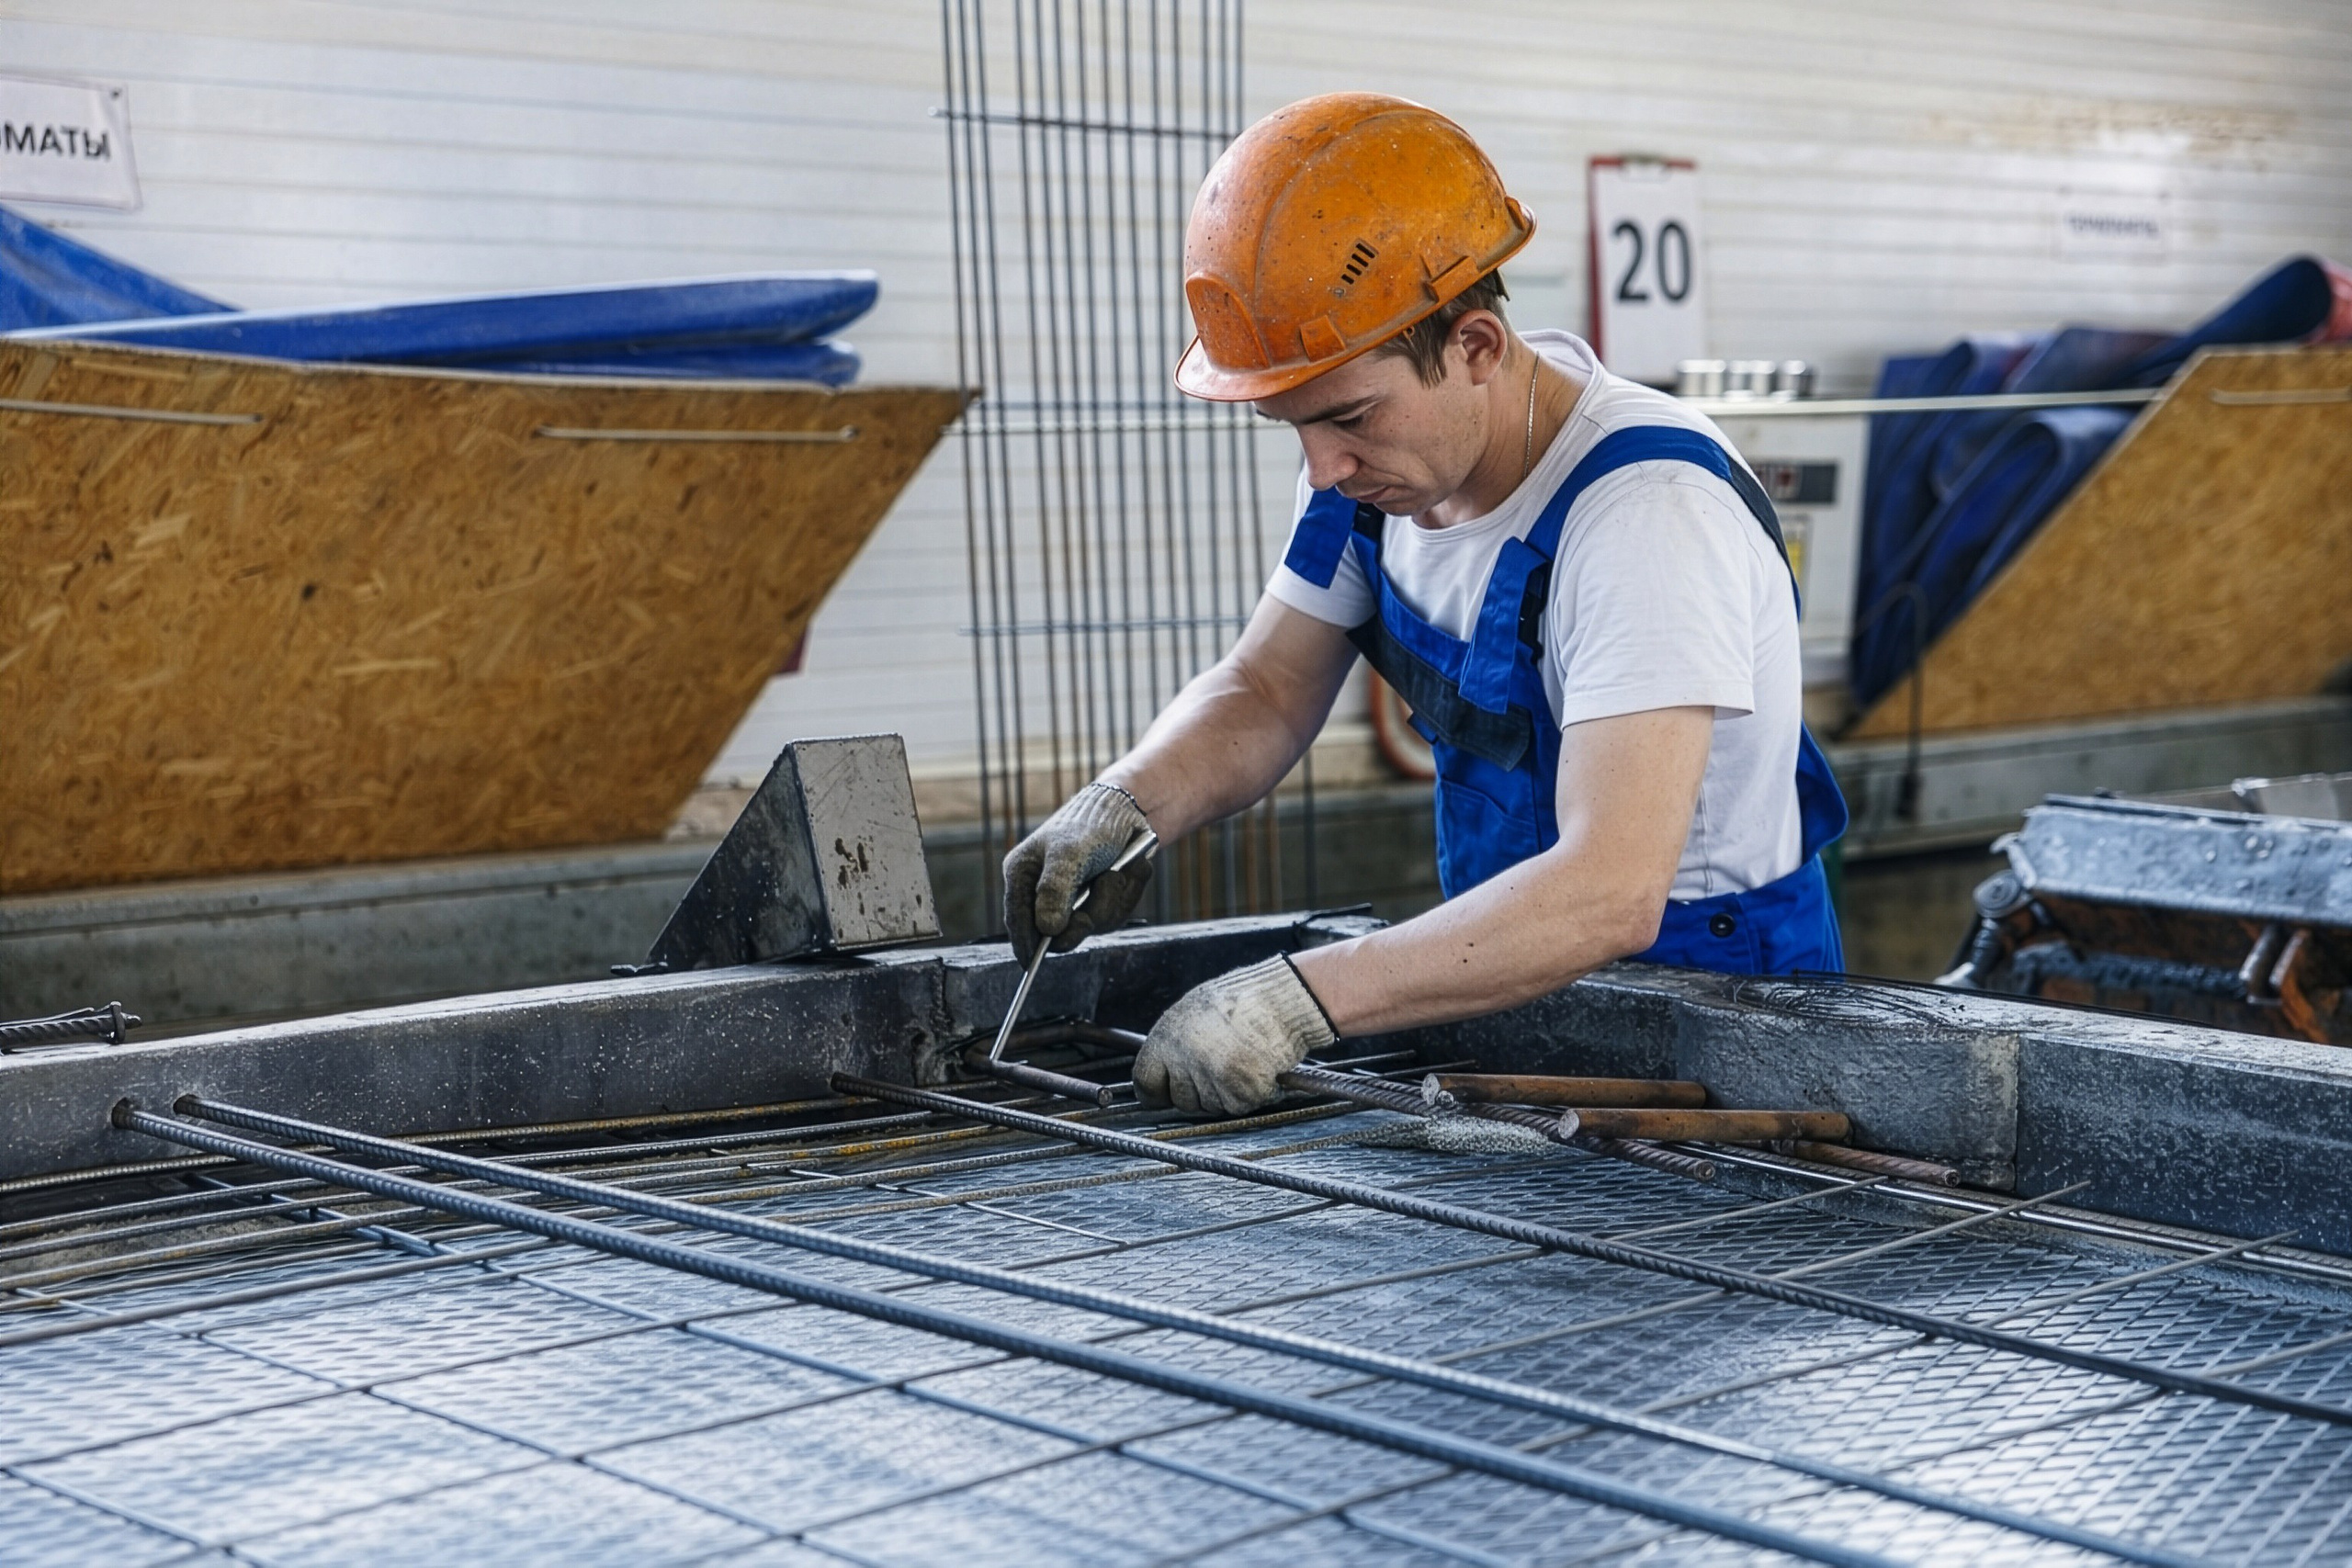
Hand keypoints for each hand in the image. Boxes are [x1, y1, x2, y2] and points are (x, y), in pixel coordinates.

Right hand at [1002, 783, 1154, 966]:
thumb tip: (1047, 930)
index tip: (1029, 964)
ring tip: (1118, 871)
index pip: (1017, 918)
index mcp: (1024, 874)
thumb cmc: (1091, 825)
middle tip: (1088, 917)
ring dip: (1111, 901)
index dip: (1023, 943)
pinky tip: (1129, 870)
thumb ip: (1054, 891)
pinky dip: (1126, 895)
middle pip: (1057, 931)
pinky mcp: (1099, 898)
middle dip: (1083, 920)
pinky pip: (1113, 914)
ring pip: (1092, 924)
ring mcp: (1074, 896)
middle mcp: (1045, 889)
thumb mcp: (1069, 853)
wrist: (1133, 810)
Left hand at [1134, 956, 1337, 1116]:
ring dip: (1226, 1091)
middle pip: (1181, 1100)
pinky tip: (1258, 1067)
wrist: (1282, 1000)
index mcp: (1167, 1037)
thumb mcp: (1195, 1010)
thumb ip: (1176, 1041)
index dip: (1154, 1092)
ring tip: (1242, 1059)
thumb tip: (1166, 1067)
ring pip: (1211, 1105)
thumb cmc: (1243, 1000)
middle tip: (1220, 1067)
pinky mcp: (1240, 1091)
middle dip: (1198, 1092)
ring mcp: (1212, 1078)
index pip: (1145, 1080)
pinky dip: (1251, 1093)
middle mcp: (1185, 1060)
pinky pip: (1239, 1106)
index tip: (1161, 1097)